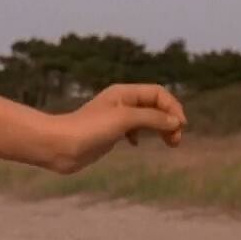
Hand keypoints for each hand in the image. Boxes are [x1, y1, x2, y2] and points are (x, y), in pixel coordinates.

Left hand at [49, 83, 187, 174]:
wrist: (60, 146)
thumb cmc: (90, 129)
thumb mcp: (125, 119)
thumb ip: (152, 118)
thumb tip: (176, 121)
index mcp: (124, 93)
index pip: (158, 93)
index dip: (173, 107)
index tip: (180, 127)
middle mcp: (121, 102)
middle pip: (155, 105)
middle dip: (169, 120)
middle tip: (175, 141)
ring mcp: (115, 118)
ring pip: (146, 118)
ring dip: (160, 128)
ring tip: (169, 143)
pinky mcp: (109, 133)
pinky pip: (134, 130)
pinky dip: (142, 135)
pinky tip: (136, 144)